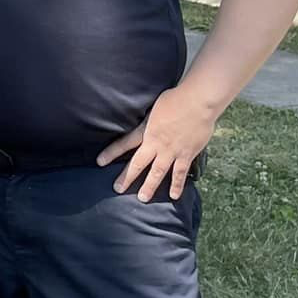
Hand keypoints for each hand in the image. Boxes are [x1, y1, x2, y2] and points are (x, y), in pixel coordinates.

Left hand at [99, 85, 220, 200]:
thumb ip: (149, 118)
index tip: (99, 162)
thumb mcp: (154, 107)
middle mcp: (156, 144)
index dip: (111, 153)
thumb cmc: (176, 99)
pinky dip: (177, 185)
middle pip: (138, 163)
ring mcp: (172, 151)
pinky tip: (174, 196)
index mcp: (146, 130)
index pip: (124, 143)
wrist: (197, 102)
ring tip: (142, 198)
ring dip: (150, 186)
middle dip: (127, 177)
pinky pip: (180, 173)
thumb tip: (145, 122)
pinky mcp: (187, 154)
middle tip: (117, 188)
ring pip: (158, 173)